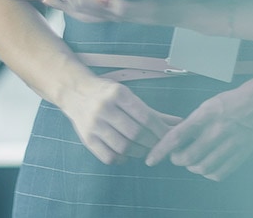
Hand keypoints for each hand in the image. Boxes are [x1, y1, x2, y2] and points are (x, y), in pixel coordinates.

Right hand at [57, 74, 180, 164]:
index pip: (146, 117)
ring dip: (138, 152)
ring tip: (142, 149)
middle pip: (136, 133)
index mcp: (117, 94)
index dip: (161, 131)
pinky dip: (122, 159)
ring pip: (124, 147)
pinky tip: (126, 154)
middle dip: (151, 143)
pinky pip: (109, 157)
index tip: (169, 138)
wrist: (73, 91)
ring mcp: (93, 124)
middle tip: (157, 146)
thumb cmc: (106, 94)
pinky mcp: (86, 138)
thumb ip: (152, 113)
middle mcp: (104, 107)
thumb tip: (179, 124)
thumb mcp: (127, 96)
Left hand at [146, 77, 252, 180]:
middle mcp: (218, 130)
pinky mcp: (242, 154)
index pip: (177, 137)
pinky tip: (208, 164)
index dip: (161, 151)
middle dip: (177, 160)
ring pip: (203, 168)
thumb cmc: (228, 104)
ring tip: (192, 160)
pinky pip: (220, 173)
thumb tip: (171, 140)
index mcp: (205, 115)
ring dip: (192, 167)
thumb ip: (190, 123)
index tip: (150, 160)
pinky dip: (209, 173)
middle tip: (176, 157)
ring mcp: (231, 144)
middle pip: (189, 157)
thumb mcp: (205, 106)